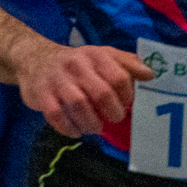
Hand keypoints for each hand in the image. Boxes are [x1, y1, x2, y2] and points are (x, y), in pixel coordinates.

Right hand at [15, 40, 155, 137]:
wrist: (35, 59)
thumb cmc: (79, 63)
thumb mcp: (104, 55)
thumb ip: (128, 64)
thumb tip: (151, 75)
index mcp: (96, 55)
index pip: (119, 77)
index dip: (127, 95)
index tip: (127, 103)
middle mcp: (76, 65)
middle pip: (102, 93)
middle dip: (113, 112)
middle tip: (114, 118)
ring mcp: (57, 80)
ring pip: (79, 105)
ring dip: (92, 123)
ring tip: (96, 127)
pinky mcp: (41, 94)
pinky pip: (56, 116)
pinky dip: (69, 128)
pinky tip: (77, 131)